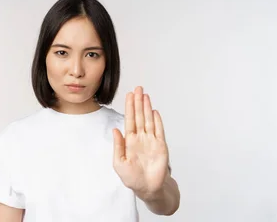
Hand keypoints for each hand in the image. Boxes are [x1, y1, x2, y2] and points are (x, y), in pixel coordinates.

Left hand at [112, 86, 169, 200]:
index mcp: (129, 141)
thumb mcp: (119, 163)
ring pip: (149, 120)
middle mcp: (140, 138)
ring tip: (145, 95)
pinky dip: (157, 121)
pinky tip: (154, 111)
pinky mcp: (160, 146)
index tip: (129, 95)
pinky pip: (159, 131)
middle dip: (138, 102)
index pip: (129, 120)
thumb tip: (115, 130)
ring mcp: (151, 141)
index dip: (129, 107)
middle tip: (138, 88)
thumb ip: (118, 146)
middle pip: (139, 116)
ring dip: (147, 108)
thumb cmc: (132, 178)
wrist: (148, 188)